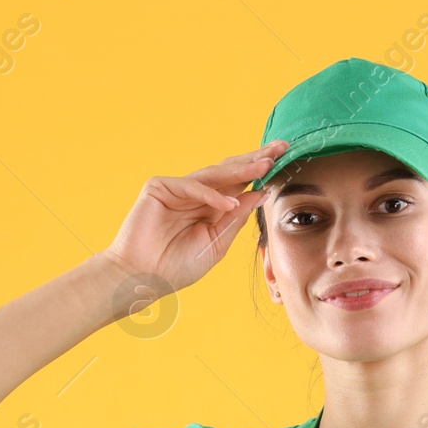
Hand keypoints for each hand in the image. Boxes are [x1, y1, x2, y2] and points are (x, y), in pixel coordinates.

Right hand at [102, 138, 288, 294]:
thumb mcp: (216, 243)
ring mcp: (177, 188)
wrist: (142, 278)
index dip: (261, 172)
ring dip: (240, 170)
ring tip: (265, 166)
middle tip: (281, 148)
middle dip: (256, 159)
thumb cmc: (176, 267)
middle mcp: (196, 193)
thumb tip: (260, 193)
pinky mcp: (159, 187)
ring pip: (214, 174)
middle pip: (230, 171)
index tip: (285, 160)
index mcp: (211, 206)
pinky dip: (211, 194)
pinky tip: (230, 201)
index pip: (240, 183)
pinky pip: (191, 186)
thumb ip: (236, 218)